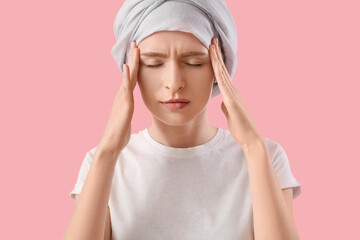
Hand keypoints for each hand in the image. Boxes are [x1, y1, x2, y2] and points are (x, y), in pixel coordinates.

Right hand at [98, 40, 139, 154]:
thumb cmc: (119, 133)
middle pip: (129, 73)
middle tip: (136, 43)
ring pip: (128, 77)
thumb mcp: (126, 118)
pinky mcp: (124, 104)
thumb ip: (127, 111)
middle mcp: (122, 95)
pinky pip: (125, 88)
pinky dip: (127, 77)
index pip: (131, 78)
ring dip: (132, 61)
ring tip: (135, 48)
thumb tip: (128, 109)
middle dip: (133, 58)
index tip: (138, 53)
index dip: (135, 65)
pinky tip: (128, 67)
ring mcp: (122, 98)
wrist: (112, 143)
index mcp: (124, 97)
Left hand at [209, 37, 263, 147]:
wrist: (250, 137)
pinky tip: (214, 63)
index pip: (222, 74)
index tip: (211, 50)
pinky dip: (219, 72)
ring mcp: (233, 94)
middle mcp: (233, 90)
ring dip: (217, 58)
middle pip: (222, 69)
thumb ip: (226, 105)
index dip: (216, 61)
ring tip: (212, 45)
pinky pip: (224, 83)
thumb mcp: (230, 113)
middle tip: (212, 40)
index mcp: (232, 93)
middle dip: (216, 54)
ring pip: (223, 72)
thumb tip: (222, 102)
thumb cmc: (241, 127)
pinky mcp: (232, 100)